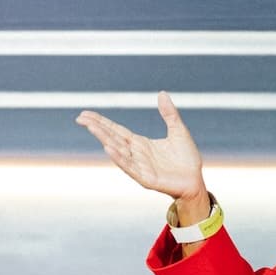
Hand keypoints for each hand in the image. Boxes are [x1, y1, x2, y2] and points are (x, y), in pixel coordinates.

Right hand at [75, 91, 209, 208]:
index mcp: (140, 143)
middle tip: (80, 118)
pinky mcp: (145, 178)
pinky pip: (129, 167)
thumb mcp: (178, 131)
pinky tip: (108, 148)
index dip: (102, 122)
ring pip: (118, 150)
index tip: (86, 114)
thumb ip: (169, 114)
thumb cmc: (186, 159)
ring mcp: (138, 166)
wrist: (195, 181)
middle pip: (112, 138)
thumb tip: (161, 93)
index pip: (116, 130)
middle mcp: (135, 154)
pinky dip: (118, 158)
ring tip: (92, 128)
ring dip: (104, 139)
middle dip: (97, 128)